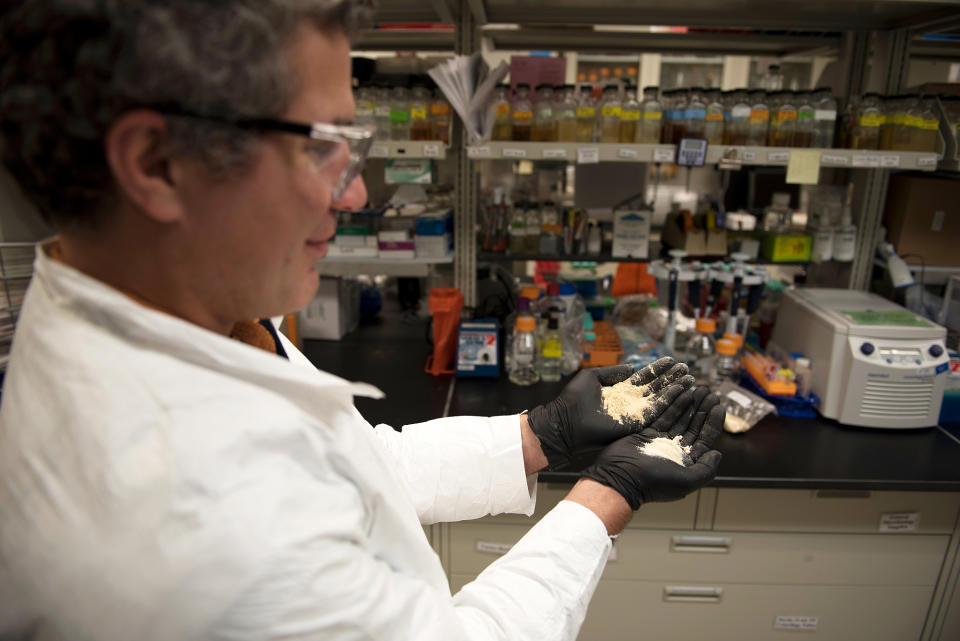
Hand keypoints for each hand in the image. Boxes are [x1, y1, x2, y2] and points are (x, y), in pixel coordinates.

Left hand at [527, 357, 694, 469]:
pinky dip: (670, 403)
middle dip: (671, 379)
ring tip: (690, 379)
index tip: (672, 361)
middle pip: (655, 388)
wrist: (567, 420)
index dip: (658, 370)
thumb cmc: (574, 399)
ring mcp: (634, 414)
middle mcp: (630, 403)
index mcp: (620, 391)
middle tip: (686, 369)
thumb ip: (614, 371)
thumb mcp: (593, 376)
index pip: (644, 378)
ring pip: (660, 400)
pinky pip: (656, 412)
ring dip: (675, 390)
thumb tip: (632, 367)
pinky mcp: (636, 424)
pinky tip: (682, 392)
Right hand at [579, 389, 723, 508]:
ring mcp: (660, 441)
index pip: (704, 439)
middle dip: (702, 409)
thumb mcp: (686, 481)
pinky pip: (662, 415)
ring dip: (689, 404)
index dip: (713, 422)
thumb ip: (706, 469)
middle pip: (693, 425)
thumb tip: (717, 452)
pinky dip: (672, 404)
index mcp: (686, 462)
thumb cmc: (654, 483)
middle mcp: (675, 450)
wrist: (621, 478)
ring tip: (697, 389)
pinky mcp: (646, 433)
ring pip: (679, 418)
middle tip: (709, 393)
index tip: (720, 407)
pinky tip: (681, 393)